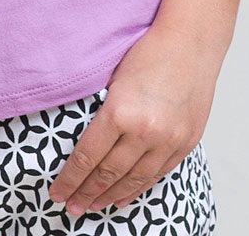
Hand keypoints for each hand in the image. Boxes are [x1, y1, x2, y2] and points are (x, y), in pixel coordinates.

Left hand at [47, 24, 218, 214]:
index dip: (69, 179)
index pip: (87, 157)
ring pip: (133, 180)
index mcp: (120, 111)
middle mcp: (145, 131)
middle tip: (70, 206)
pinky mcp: (185, 143)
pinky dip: (138, 188)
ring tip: (92, 207)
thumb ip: (101, 110)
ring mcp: (169, 140)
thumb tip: (79, 140)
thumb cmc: (149, 50)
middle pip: (108, 173)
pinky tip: (123, 196)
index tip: (56, 192)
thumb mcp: (113, 77)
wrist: (191, 41)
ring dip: (110, 196)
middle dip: (85, 193)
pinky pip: (157, 174)